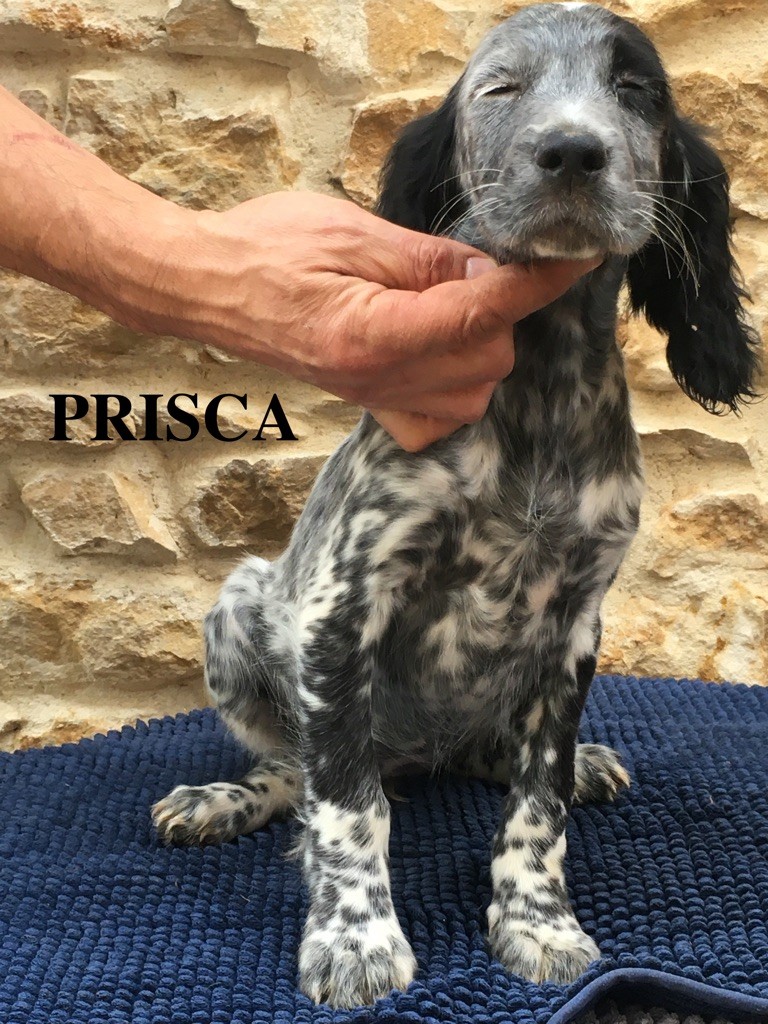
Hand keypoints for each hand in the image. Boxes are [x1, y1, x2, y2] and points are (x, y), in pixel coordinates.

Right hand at [177, 193, 599, 449]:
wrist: (207, 285)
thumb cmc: (266, 247)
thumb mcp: (352, 232)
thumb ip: (429, 260)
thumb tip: (489, 272)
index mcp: (374, 332)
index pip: (481, 313)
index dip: (536, 283)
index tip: (576, 259)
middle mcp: (377, 378)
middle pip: (486, 361)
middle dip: (502, 313)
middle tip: (476, 269)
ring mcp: (371, 397)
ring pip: (472, 396)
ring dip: (483, 348)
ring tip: (452, 303)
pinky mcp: (366, 402)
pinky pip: (436, 421)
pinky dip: (455, 388)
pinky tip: (438, 352)